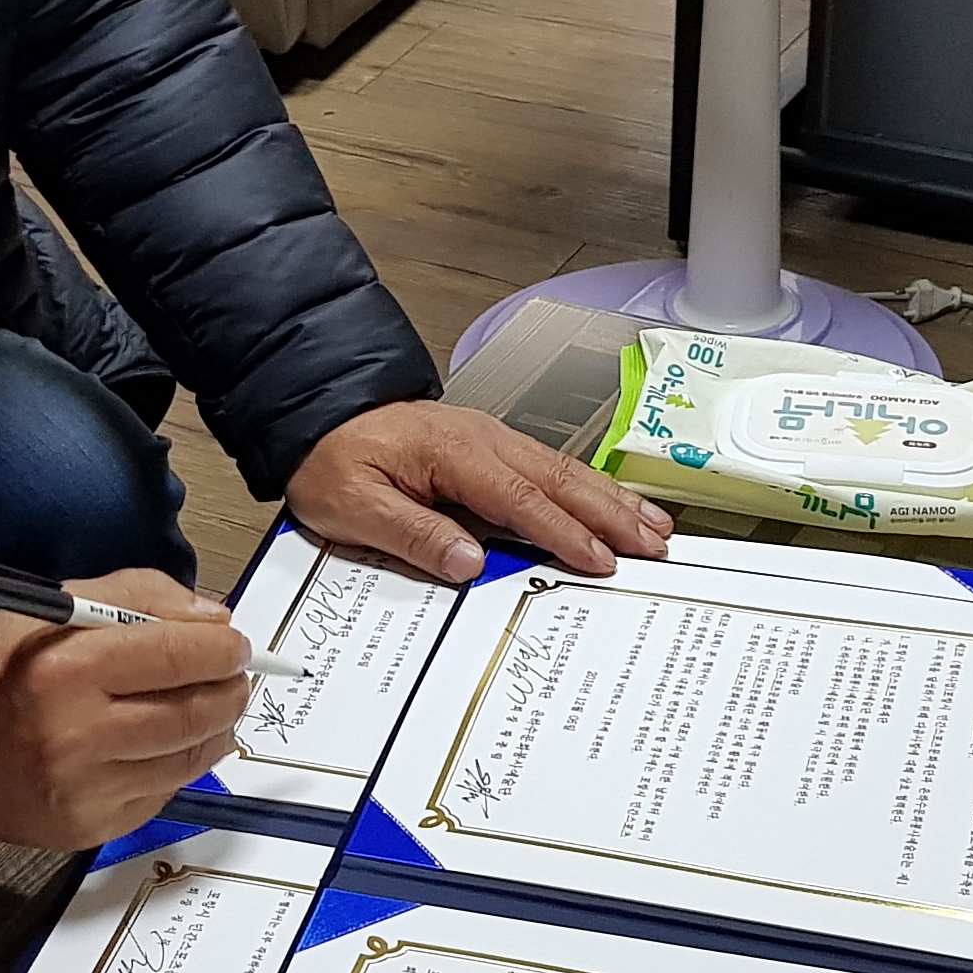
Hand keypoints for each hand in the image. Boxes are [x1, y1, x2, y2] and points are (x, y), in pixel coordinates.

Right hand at [0, 568, 248, 850]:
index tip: (234, 643)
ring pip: (188, 759)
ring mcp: (85, 789)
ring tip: (211, 706)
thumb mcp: (51, 607)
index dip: (222, 648)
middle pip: (193, 712)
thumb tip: (209, 620)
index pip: (180, 656)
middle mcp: (77, 735)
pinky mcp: (90, 827)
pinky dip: (176, 765)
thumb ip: (136, 598)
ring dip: (214, 729)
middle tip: (233, 675)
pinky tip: (165, 743)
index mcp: (66, 670)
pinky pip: (162, 794)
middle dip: (229, 689)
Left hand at [286, 401, 670, 581]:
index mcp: (454, 453)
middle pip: (560, 480)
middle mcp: (482, 440)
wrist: (317, 411)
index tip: (600, 560)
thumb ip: (412, 534)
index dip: (565, 533)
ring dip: (611, 499)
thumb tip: (467, 562)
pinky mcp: (488, 445)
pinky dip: (588, 486)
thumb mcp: (353, 505)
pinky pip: (549, 466)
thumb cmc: (331, 457)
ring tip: (653, 527)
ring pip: (563, 470)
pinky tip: (610, 502)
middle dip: (612, 513)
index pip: (522, 500)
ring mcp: (489, 439)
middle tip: (655, 545)